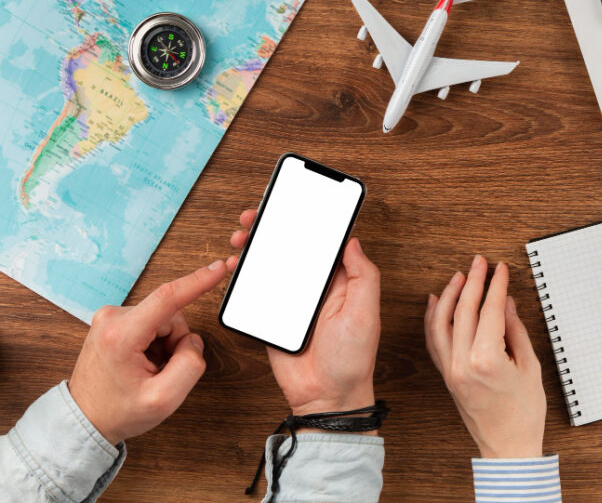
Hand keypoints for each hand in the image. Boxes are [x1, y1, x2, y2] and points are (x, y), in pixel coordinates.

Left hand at [69, 260, 226, 444]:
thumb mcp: (163, 400)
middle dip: (176, 342)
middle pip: (171, 315)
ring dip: (166, 343)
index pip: (168, 298)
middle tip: (160, 369)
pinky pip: (152, 322)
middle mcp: (112, 318)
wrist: (85, 418)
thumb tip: (192, 341)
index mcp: (121, 335)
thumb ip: (190, 365)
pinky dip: (155, 341)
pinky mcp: (113, 320)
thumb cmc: (117, 410)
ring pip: (164, 318)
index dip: (199, 281)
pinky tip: (142, 361)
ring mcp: (110, 317)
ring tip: (148, 367)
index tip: (220, 267)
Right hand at [228, 210, 380, 431]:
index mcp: (340, 281)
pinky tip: (234, 267)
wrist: (326, 398)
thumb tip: (353, 241)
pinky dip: (243, 277)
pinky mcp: (272, 318)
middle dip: (271, 228)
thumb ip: (363, 275)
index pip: (322, 242)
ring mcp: (292, 302)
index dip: (307, 221)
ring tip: (240, 237)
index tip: (291, 204)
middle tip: (253, 216)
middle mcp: (315, 287)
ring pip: (270, 265)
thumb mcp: (367, 312)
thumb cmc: (353, 358)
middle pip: (291, 248)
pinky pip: (255, 291)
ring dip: (254, 248)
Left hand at [424, 255, 545, 457]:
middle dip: (473, 282)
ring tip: (460, 276)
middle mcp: (462, 363)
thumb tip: (506, 304)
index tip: (500, 270)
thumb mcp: (529, 366)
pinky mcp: (446, 376)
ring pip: (442, 322)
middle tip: (480, 263)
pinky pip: (434, 341)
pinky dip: (433, 318)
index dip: (495, 285)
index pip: (489, 310)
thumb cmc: (523, 413)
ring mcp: (450, 370)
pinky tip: (437, 302)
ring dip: (450, 295)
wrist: (508, 447)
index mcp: (486, 359)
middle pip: (464, 311)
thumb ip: (514, 330)